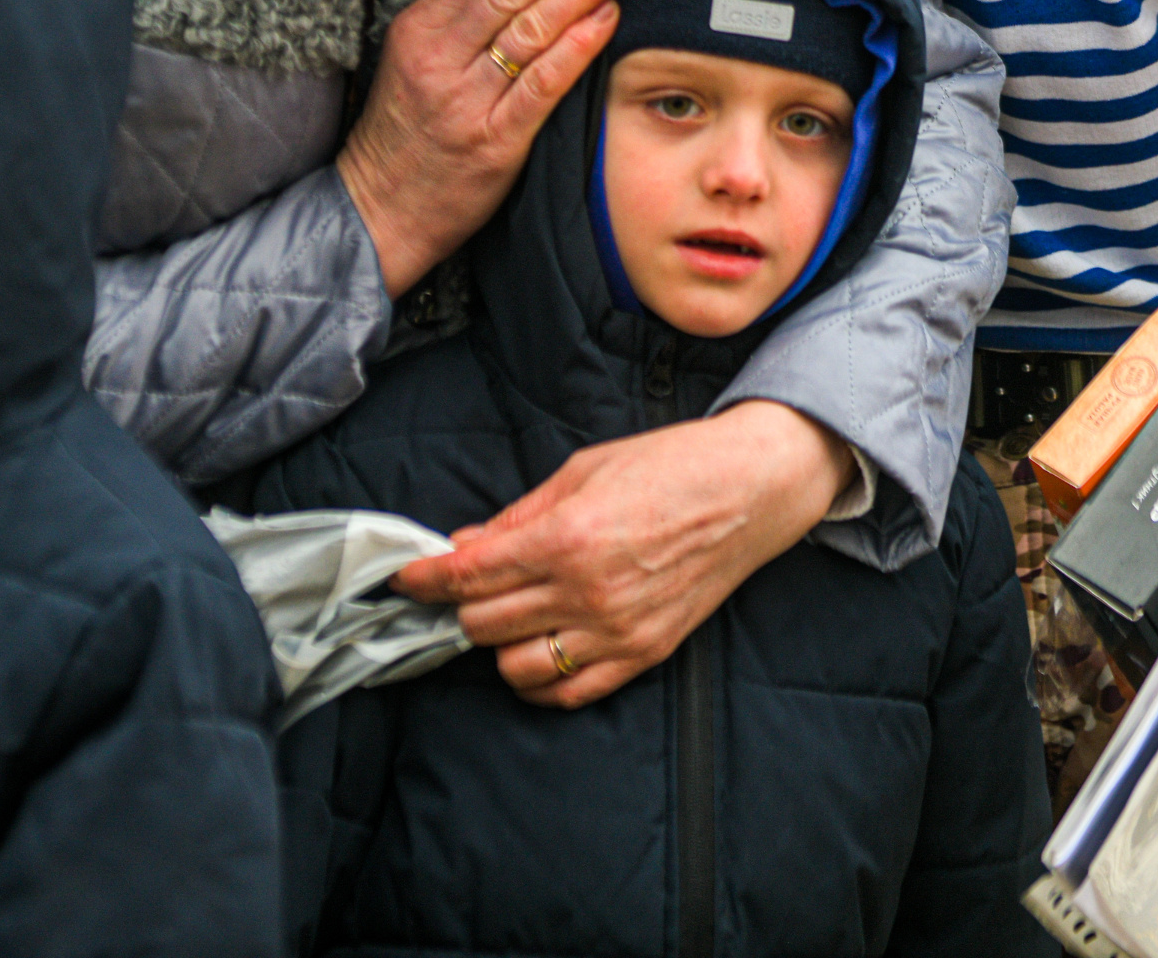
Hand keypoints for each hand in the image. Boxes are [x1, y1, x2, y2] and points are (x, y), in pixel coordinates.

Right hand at [336, 0, 635, 294]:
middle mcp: (440, 58)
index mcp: (420, 29)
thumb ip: (463, 22)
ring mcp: (466, 100)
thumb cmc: (406, 134)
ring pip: (532, 29)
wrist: (378, 211)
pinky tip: (607, 19)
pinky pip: (540, 87)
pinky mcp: (492, 141)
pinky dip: (576, 49)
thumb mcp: (416, 62)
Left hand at [388, 402, 852, 707]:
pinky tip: (535, 651)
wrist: (750, 491)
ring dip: (498, 644)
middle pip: (483, 625)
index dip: (425, 579)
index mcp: (567, 539)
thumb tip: (465, 543)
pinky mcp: (644, 654)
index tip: (407, 577)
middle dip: (460, 605)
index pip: (468, 577)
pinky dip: (540, 680)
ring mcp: (617, 631)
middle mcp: (587, 593)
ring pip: (517, 667)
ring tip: (504, 615)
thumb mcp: (580, 472)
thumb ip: (518, 516)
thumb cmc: (669, 466)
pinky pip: (571, 692)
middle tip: (459, 587)